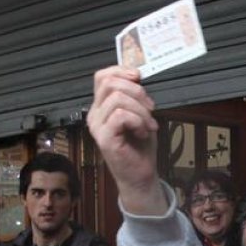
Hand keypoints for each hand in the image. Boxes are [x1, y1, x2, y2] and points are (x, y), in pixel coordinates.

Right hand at [86, 67, 165, 214]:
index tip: (139, 78)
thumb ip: (134, 95)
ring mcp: (97, 126)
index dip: (121, 71)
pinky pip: (120, 116)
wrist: (141, 174)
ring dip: (140, 109)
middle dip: (136, 91)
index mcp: (101, 106)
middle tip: (150, 108)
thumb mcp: (140, 113)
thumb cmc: (140, 145)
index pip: (102, 76)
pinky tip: (143, 131)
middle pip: (110, 83)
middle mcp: (95, 114)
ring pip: (117, 99)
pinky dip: (138, 121)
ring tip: (148, 124)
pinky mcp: (104, 138)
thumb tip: (135, 75)